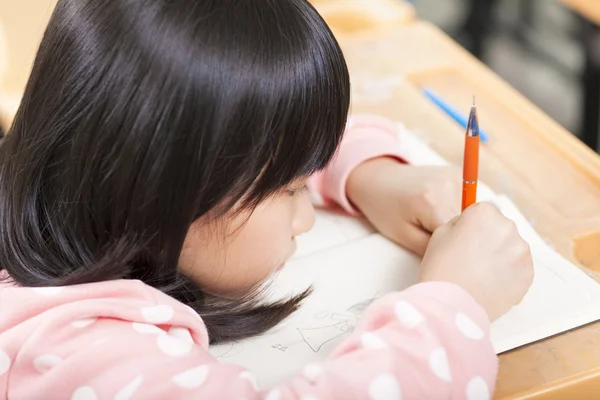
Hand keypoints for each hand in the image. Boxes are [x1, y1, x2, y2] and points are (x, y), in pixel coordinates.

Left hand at [347, 158, 460, 255]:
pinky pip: (467, 199)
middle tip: (430, 232)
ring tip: (431, 218)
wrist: (378, 180)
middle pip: (467, 222)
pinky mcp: (457, 173)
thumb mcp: (406, 237)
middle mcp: (449, 185)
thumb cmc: (386, 211)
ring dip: (457, 220)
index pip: (460, 235)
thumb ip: (435, 247)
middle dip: (454, 233)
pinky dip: (457, 208)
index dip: (451, 245)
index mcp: (433, 203)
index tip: (437, 248)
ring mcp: (455, 176)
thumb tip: (461, 253)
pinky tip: (437, 207)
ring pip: (469, 212)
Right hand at [419, 202, 533, 320]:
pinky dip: (508, 274)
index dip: (471, 227)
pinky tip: (490, 284)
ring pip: (511, 248)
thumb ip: (460, 224)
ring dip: (500, 257)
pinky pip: (519, 269)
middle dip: (489, 240)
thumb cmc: (441, 267)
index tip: (463, 241)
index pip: (482, 212)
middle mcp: (508, 227)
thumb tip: (472, 227)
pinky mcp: (528, 274)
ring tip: (480, 275)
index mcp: (485, 213)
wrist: (451, 303)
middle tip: (471, 260)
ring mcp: (521, 251)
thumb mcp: (440, 233)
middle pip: (500, 228)